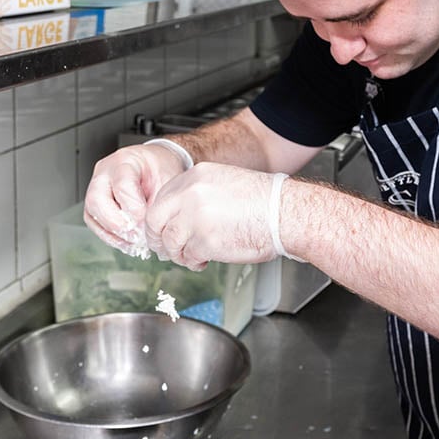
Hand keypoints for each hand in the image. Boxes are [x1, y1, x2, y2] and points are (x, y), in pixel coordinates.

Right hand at [83, 143, 189, 255]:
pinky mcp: (94, 204)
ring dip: (112, 234)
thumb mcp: (166, 180)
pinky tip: (126, 243)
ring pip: (92, 214)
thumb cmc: (159, 169)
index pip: (122, 187)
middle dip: (117, 224)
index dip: (134, 209)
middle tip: (136, 237)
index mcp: (124, 161)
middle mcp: (104, 173)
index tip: (147, 222)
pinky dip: (109, 237)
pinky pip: (94, 223)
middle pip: (97, 201)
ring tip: (133, 244)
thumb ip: (156, 202)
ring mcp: (95, 187)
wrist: (154, 165)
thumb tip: (148, 229)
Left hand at [144, 163, 277, 270]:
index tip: (162, 230)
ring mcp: (195, 218)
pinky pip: (188, 256)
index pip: (161, 199)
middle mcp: (190, 195)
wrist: (283, 214)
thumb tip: (179, 217)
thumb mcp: (224, 183)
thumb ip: (198, 195)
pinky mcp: (204, 241)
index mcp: (195, 177)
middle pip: (156, 220)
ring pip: (170, 242)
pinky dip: (193, 261)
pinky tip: (203, 260)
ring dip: (178, 254)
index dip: (160, 219)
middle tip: (164, 249)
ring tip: (191, 256)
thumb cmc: (263, 202)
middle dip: (158, 239)